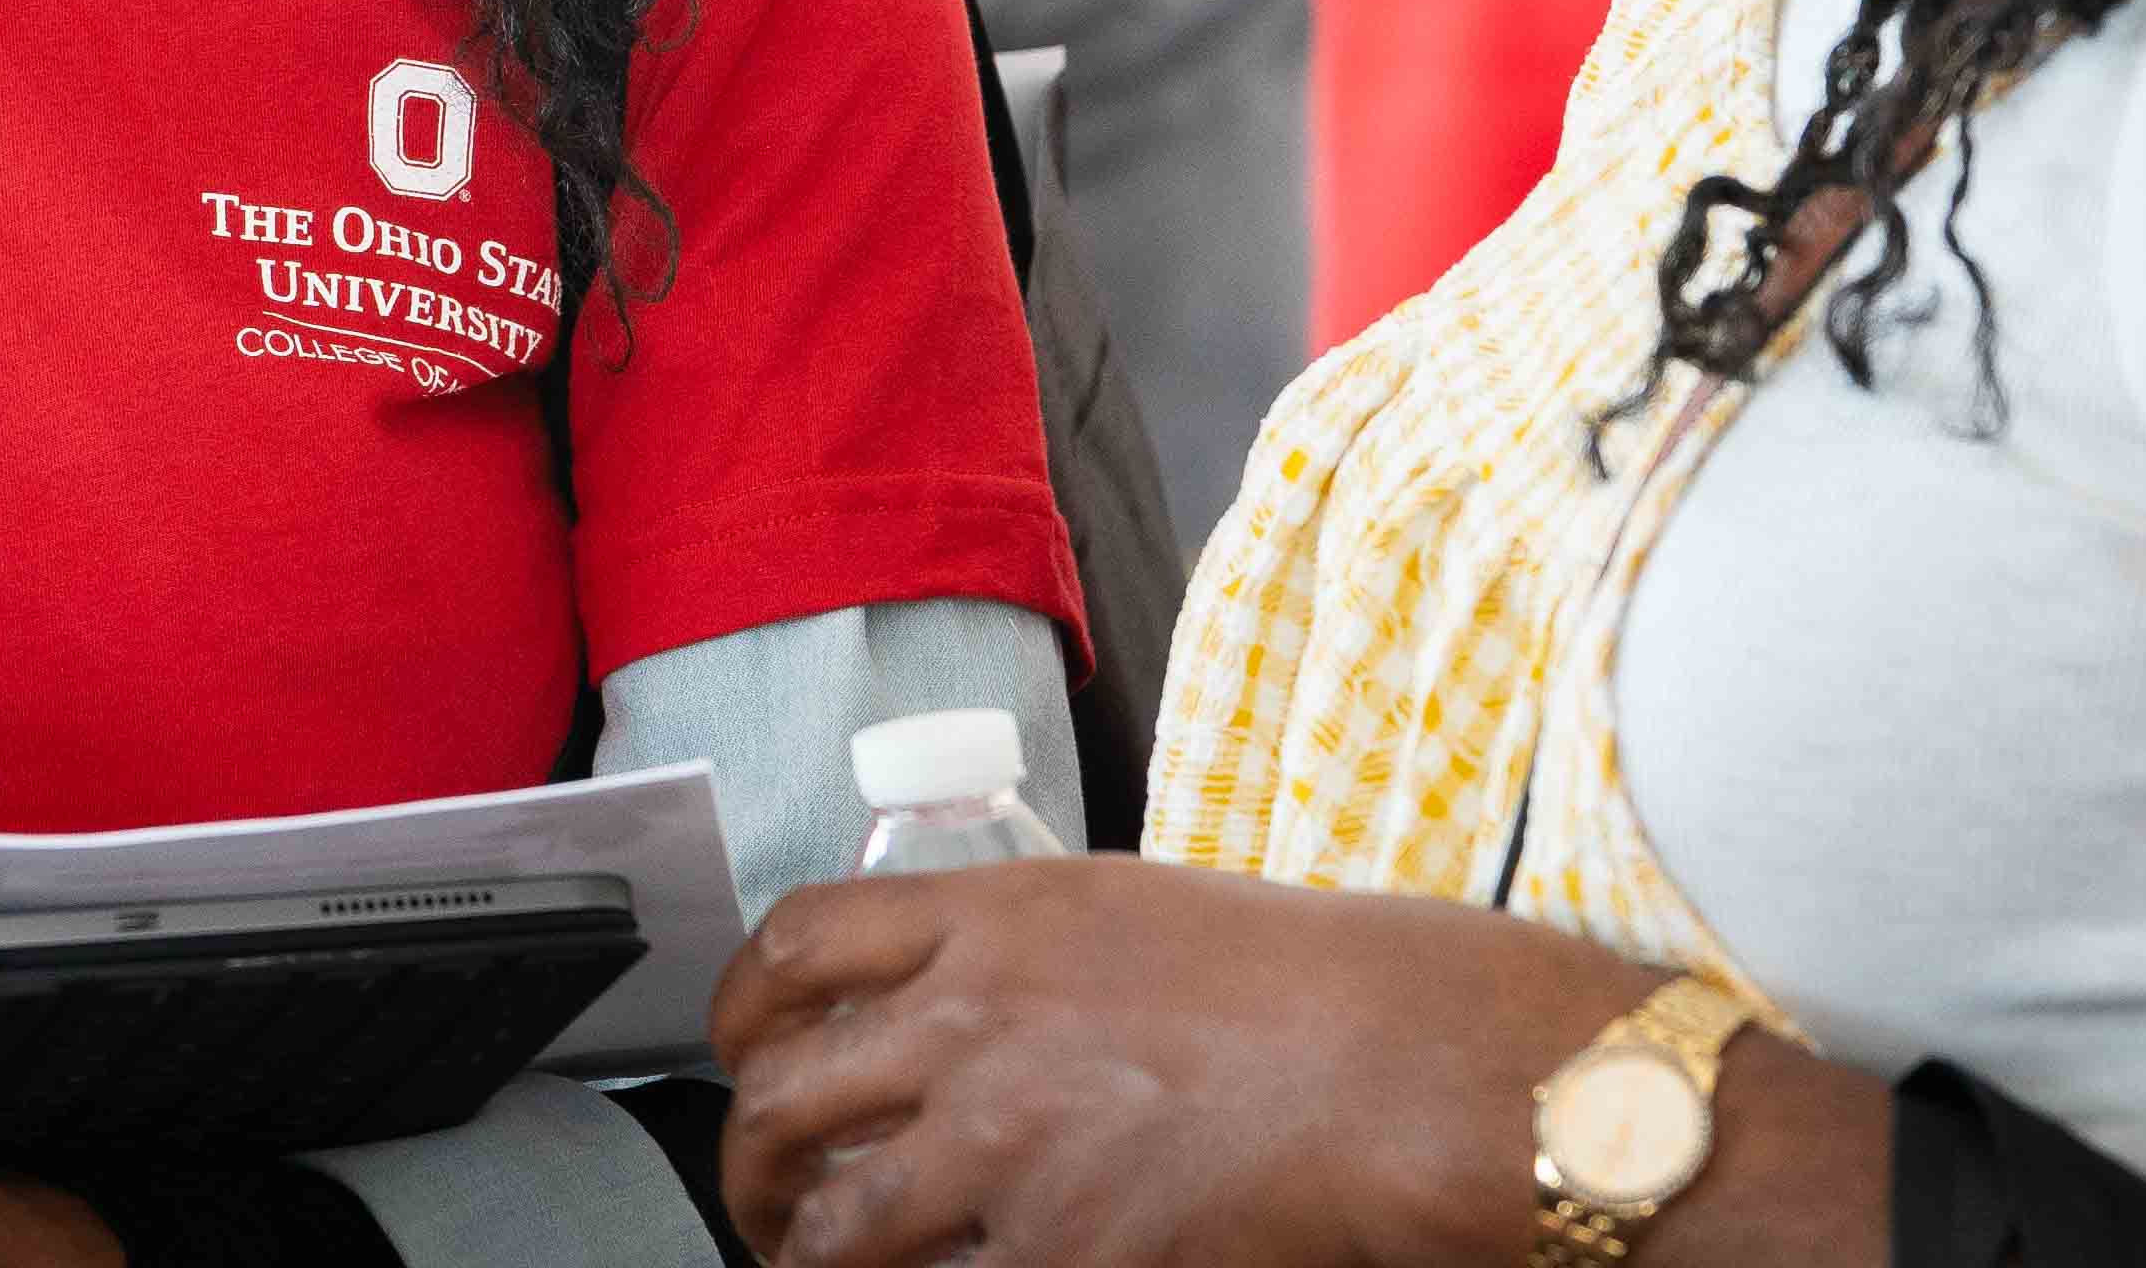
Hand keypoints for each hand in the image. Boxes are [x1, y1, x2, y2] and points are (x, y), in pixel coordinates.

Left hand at [711, 858, 1660, 1267]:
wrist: (1404, 1067)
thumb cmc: (1310, 984)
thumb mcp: (1132, 912)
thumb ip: (1020, 952)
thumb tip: (952, 1007)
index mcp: (991, 919)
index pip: (796, 945)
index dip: (741, 1010)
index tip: (740, 1050)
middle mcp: (971, 1024)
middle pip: (784, 1096)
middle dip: (748, 1162)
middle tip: (760, 1196)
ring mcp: (1006, 1145)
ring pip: (837, 1221)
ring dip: (807, 1253)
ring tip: (812, 1265)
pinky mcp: (1061, 1249)